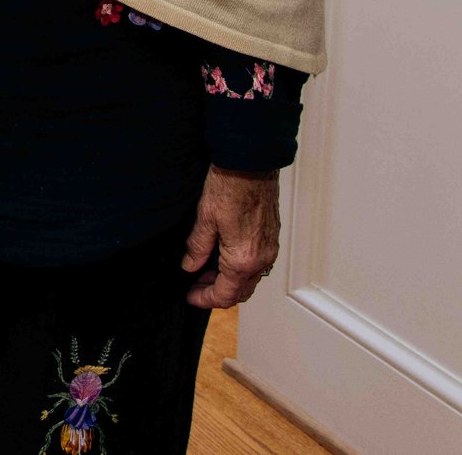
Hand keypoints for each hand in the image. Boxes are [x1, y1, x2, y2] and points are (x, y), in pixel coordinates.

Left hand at [182, 166, 280, 308]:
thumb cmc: (231, 185)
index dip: (204, 299)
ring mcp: (270, 248)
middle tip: (195, 283)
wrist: (252, 162)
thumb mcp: (205, 218)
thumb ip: (197, 248)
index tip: (190, 296)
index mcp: (242, 259)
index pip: (225, 295)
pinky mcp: (272, 237)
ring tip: (206, 267)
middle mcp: (261, 259)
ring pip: (250, 278)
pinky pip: (258, 263)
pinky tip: (223, 254)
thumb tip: (190, 266)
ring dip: (229, 280)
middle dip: (217, 292)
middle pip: (240, 291)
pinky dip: (240, 267)